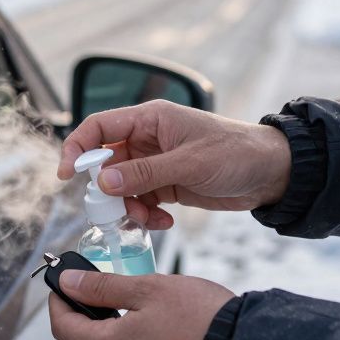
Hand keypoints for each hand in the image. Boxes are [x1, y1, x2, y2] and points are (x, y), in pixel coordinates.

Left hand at [48, 270, 234, 339]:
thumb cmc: (199, 319)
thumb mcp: (148, 289)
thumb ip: (102, 286)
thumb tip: (69, 283)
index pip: (63, 328)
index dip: (58, 303)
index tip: (62, 285)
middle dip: (79, 320)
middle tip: (91, 293)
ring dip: (103, 337)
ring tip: (122, 309)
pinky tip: (146, 333)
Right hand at [59, 100, 290, 229]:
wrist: (272, 173)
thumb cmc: (237, 152)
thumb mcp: (189, 163)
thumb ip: (145, 174)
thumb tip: (104, 182)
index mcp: (150, 119)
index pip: (99, 127)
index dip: (77, 148)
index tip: (67, 175)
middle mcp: (148, 139)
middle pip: (106, 164)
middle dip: (107, 190)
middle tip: (116, 210)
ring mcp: (156, 163)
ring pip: (121, 187)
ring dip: (128, 207)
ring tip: (148, 218)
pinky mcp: (167, 185)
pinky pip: (141, 201)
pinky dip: (146, 214)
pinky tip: (164, 220)